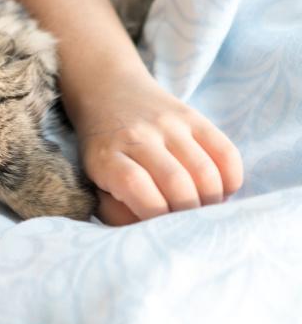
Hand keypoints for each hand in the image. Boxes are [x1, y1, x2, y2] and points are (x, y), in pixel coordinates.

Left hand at [75, 71, 243, 224]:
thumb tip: (147, 231)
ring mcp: (168, 124)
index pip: (138, 188)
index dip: (156, 215)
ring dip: (211, 199)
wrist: (109, 92)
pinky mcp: (193, 116)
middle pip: (177, 183)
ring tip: (204, 209)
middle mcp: (138, 136)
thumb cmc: (104, 150)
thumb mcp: (93, 180)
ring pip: (204, 171)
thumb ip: (115, 210)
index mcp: (107, 156)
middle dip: (188, 213)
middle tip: (188, 223)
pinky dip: (230, 179)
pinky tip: (220, 190)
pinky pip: (225, 151)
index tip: (162, 229)